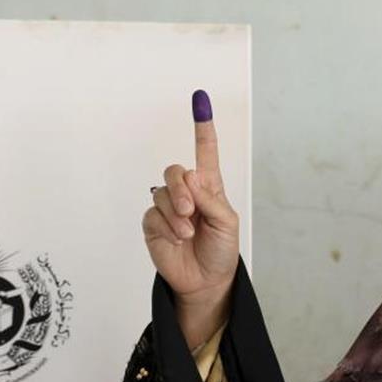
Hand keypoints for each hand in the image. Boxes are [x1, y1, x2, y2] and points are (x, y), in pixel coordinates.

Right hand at [142, 90, 239, 307]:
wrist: (206, 281)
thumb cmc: (221, 250)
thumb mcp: (227, 224)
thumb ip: (211, 199)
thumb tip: (192, 177)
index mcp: (209, 188)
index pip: (205, 152)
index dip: (202, 127)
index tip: (200, 100)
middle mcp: (187, 193)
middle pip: (175, 170)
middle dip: (181, 187)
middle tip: (190, 210)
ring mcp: (168, 208)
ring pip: (162, 192)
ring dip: (176, 212)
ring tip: (188, 232)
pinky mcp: (153, 223)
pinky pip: (153, 214)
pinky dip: (167, 226)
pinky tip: (177, 238)